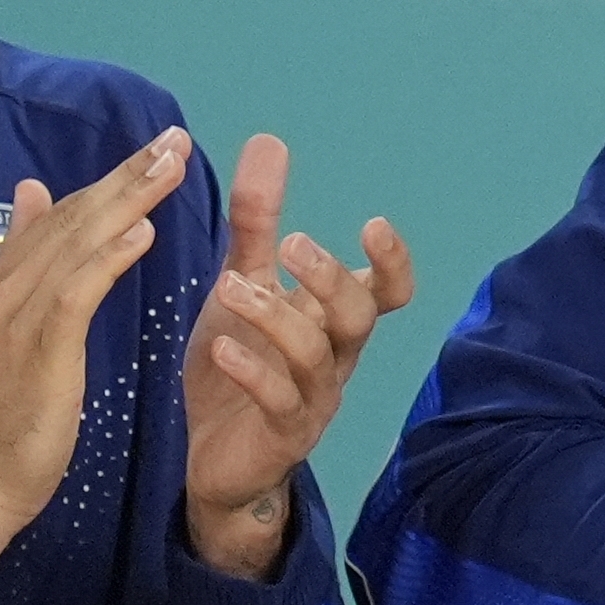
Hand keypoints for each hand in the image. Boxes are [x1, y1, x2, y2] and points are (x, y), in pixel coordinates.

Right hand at [0, 129, 187, 604]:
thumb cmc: (3, 415)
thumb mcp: (10, 330)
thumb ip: (23, 264)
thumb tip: (32, 195)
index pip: (58, 218)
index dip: (107, 181)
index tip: (155, 150)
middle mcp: (2, 290)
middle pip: (71, 218)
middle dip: (126, 176)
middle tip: (176, 141)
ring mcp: (15, 317)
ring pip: (76, 244)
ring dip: (127, 201)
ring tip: (172, 168)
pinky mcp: (38, 348)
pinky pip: (77, 292)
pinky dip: (109, 258)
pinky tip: (143, 234)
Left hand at [180, 132, 416, 575]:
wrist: (213, 463)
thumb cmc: (236, 367)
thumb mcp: (241, 285)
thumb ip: (256, 223)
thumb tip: (269, 140)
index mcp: (332, 322)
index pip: (386, 291)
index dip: (391, 262)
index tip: (373, 224)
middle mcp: (334, 359)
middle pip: (358, 316)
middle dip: (330, 279)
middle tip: (291, 245)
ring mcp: (313, 400)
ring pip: (316, 355)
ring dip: (277, 317)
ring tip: (230, 288)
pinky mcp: (282, 436)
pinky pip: (279, 402)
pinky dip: (253, 372)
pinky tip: (221, 349)